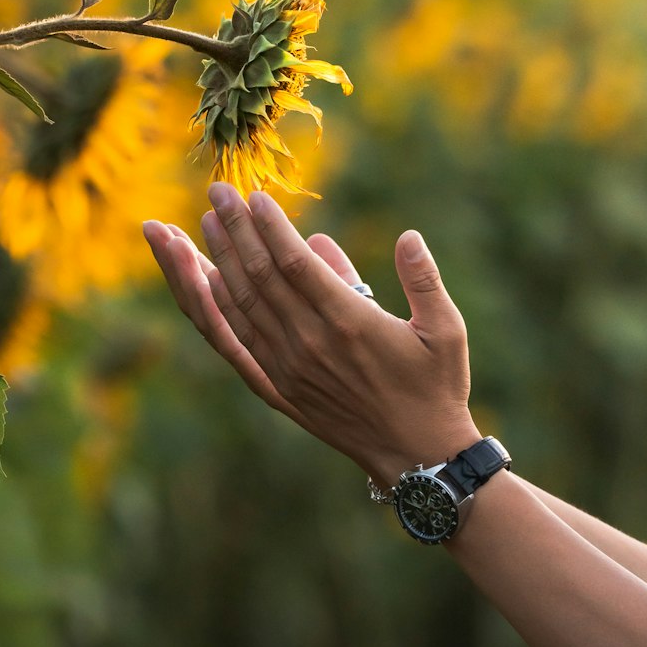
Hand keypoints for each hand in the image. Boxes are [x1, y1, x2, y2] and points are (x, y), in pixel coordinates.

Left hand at [142, 189, 475, 483]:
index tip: (253, 195)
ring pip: (242, 305)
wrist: (415, 455)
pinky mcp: (279, 387)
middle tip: (217, 191)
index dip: (270, 226)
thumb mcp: (447, 330)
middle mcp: (310, 342)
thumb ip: (423, 280)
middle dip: (235, 230)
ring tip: (199, 224)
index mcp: (350, 322)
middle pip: (260, 276)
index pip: (295, 262)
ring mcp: (289, 367)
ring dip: (217, 260)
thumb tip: (408, 237)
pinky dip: (216, 310)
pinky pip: (237, 342)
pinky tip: (203, 282)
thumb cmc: (437, 387)